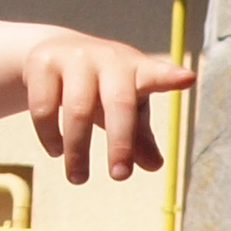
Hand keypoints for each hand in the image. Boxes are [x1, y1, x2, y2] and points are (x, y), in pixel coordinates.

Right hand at [24, 37, 189, 183]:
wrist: (55, 52)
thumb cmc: (103, 86)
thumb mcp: (125, 108)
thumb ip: (140, 136)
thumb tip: (155, 166)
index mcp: (135, 69)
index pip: (155, 74)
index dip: (169, 77)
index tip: (187, 78)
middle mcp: (108, 59)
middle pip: (117, 104)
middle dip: (121, 143)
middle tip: (120, 176)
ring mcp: (74, 58)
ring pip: (77, 110)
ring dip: (78, 150)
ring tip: (78, 178)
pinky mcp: (43, 63)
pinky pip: (44, 108)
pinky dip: (50, 135)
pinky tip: (56, 151)